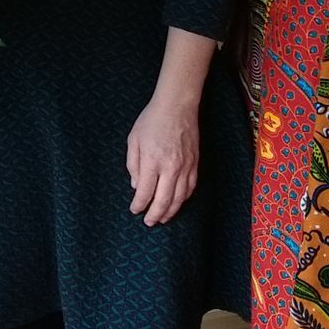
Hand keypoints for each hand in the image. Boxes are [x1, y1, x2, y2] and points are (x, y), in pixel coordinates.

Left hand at [126, 93, 199, 226]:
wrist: (177, 106)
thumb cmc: (152, 120)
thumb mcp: (134, 140)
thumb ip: (133, 165)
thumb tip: (137, 186)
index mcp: (152, 161)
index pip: (145, 192)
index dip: (139, 205)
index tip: (134, 210)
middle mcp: (170, 167)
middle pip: (163, 200)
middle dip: (155, 215)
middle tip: (148, 222)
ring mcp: (185, 167)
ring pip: (179, 198)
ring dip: (170, 211)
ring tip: (162, 218)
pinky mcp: (195, 164)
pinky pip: (190, 188)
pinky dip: (183, 199)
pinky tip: (177, 203)